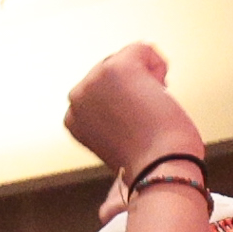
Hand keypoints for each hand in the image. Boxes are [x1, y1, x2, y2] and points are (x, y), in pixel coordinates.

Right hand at [62, 42, 200, 193]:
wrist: (160, 169)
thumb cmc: (150, 164)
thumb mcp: (119, 145)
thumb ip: (112, 125)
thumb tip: (112, 182)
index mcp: (72, 118)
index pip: (102, 88)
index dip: (125, 103)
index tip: (132, 129)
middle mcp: (76, 97)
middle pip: (113, 69)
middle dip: (134, 87)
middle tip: (144, 120)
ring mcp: (94, 80)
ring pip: (129, 58)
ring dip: (147, 78)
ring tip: (150, 109)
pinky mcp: (116, 68)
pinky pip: (144, 49)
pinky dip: (159, 67)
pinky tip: (160, 93)